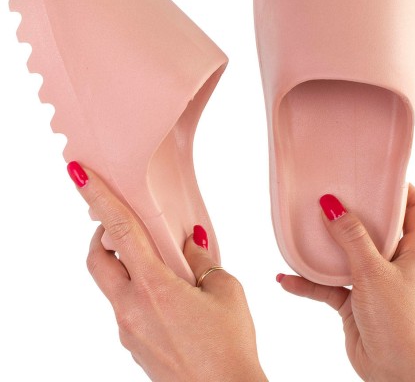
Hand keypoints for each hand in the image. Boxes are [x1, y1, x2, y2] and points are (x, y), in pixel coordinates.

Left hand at [67, 162, 266, 381]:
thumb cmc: (229, 345)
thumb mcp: (225, 290)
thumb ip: (201, 260)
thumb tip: (188, 242)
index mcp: (154, 287)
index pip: (118, 230)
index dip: (97, 198)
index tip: (79, 174)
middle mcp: (131, 308)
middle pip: (97, 260)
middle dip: (101, 236)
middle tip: (122, 227)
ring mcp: (128, 330)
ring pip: (111, 285)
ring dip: (124, 266)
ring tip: (161, 267)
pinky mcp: (133, 345)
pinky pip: (125, 307)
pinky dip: (136, 290)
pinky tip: (168, 298)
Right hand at [278, 184, 414, 381]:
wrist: (395, 374)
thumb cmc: (398, 322)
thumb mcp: (373, 272)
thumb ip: (351, 237)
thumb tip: (332, 204)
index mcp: (412, 249)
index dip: (402, 188)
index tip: (376, 174)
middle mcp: (393, 261)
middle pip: (375, 226)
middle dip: (352, 210)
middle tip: (330, 192)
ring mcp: (371, 280)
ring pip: (345, 254)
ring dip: (323, 247)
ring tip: (301, 230)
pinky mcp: (352, 299)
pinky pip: (325, 285)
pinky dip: (306, 282)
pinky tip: (286, 279)